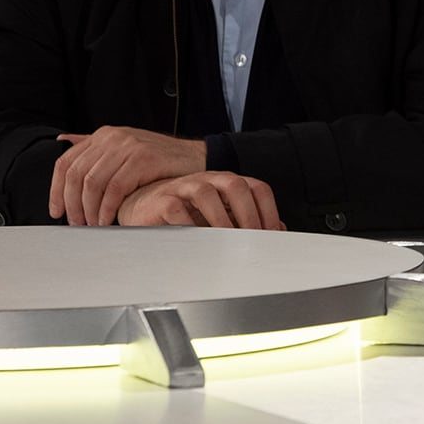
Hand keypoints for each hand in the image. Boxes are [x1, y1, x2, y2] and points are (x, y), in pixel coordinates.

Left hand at [51, 126, 206, 226]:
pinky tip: (109, 220)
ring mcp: (128, 146)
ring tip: (93, 225)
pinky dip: (108, 208)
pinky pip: (115, 188)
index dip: (56, 190)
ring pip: (93, 182)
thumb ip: (95, 148)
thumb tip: (63, 142)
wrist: (197, 158)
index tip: (57, 212)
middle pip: (76, 174)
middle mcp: (112, 137)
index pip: (66, 163)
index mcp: (103, 135)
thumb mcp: (125, 149)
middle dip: (72, 204)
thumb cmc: (160, 161)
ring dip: (89, 210)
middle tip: (77, 224)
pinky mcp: (143, 158)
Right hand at [116, 172, 284, 229]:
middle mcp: (209, 180)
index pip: (257, 188)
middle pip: (236, 185)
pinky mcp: (163, 200)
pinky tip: (197, 242)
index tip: (272, 236)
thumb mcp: (222, 216)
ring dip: (220, 220)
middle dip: (248, 214)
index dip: (269, 211)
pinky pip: (176, 209)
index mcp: (228, 183)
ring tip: (227, 243)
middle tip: (251, 240)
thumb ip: (247, 221)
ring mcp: (185, 187)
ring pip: (207, 193)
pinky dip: (188, 226)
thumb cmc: (188, 214)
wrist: (146, 208)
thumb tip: (278, 231)